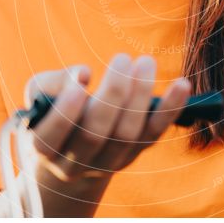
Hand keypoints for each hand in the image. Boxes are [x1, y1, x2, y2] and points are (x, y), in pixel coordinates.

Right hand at [24, 53, 191, 182]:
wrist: (72, 147)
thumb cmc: (54, 110)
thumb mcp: (41, 94)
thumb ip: (52, 83)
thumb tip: (82, 73)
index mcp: (44, 149)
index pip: (51, 137)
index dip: (66, 111)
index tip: (82, 81)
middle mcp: (75, 163)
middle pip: (95, 135)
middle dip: (112, 95)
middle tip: (122, 59)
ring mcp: (108, 163)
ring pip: (127, 135)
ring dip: (140, 96)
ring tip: (145, 62)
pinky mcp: (134, 154)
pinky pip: (154, 133)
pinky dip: (170, 109)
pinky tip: (183, 84)